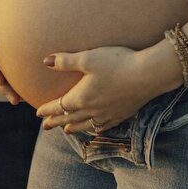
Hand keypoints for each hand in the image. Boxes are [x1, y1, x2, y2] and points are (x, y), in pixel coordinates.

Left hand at [35, 40, 181, 133]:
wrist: (148, 75)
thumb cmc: (117, 63)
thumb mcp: (88, 58)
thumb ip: (66, 61)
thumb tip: (45, 61)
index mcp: (82, 97)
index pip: (59, 106)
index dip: (48, 110)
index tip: (38, 113)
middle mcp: (93, 110)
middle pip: (70, 118)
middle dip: (56, 121)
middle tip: (46, 127)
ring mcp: (108, 114)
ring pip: (86, 125)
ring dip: (74, 127)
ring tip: (66, 130)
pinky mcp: (122, 114)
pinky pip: (104, 126)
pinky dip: (95, 129)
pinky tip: (95, 128)